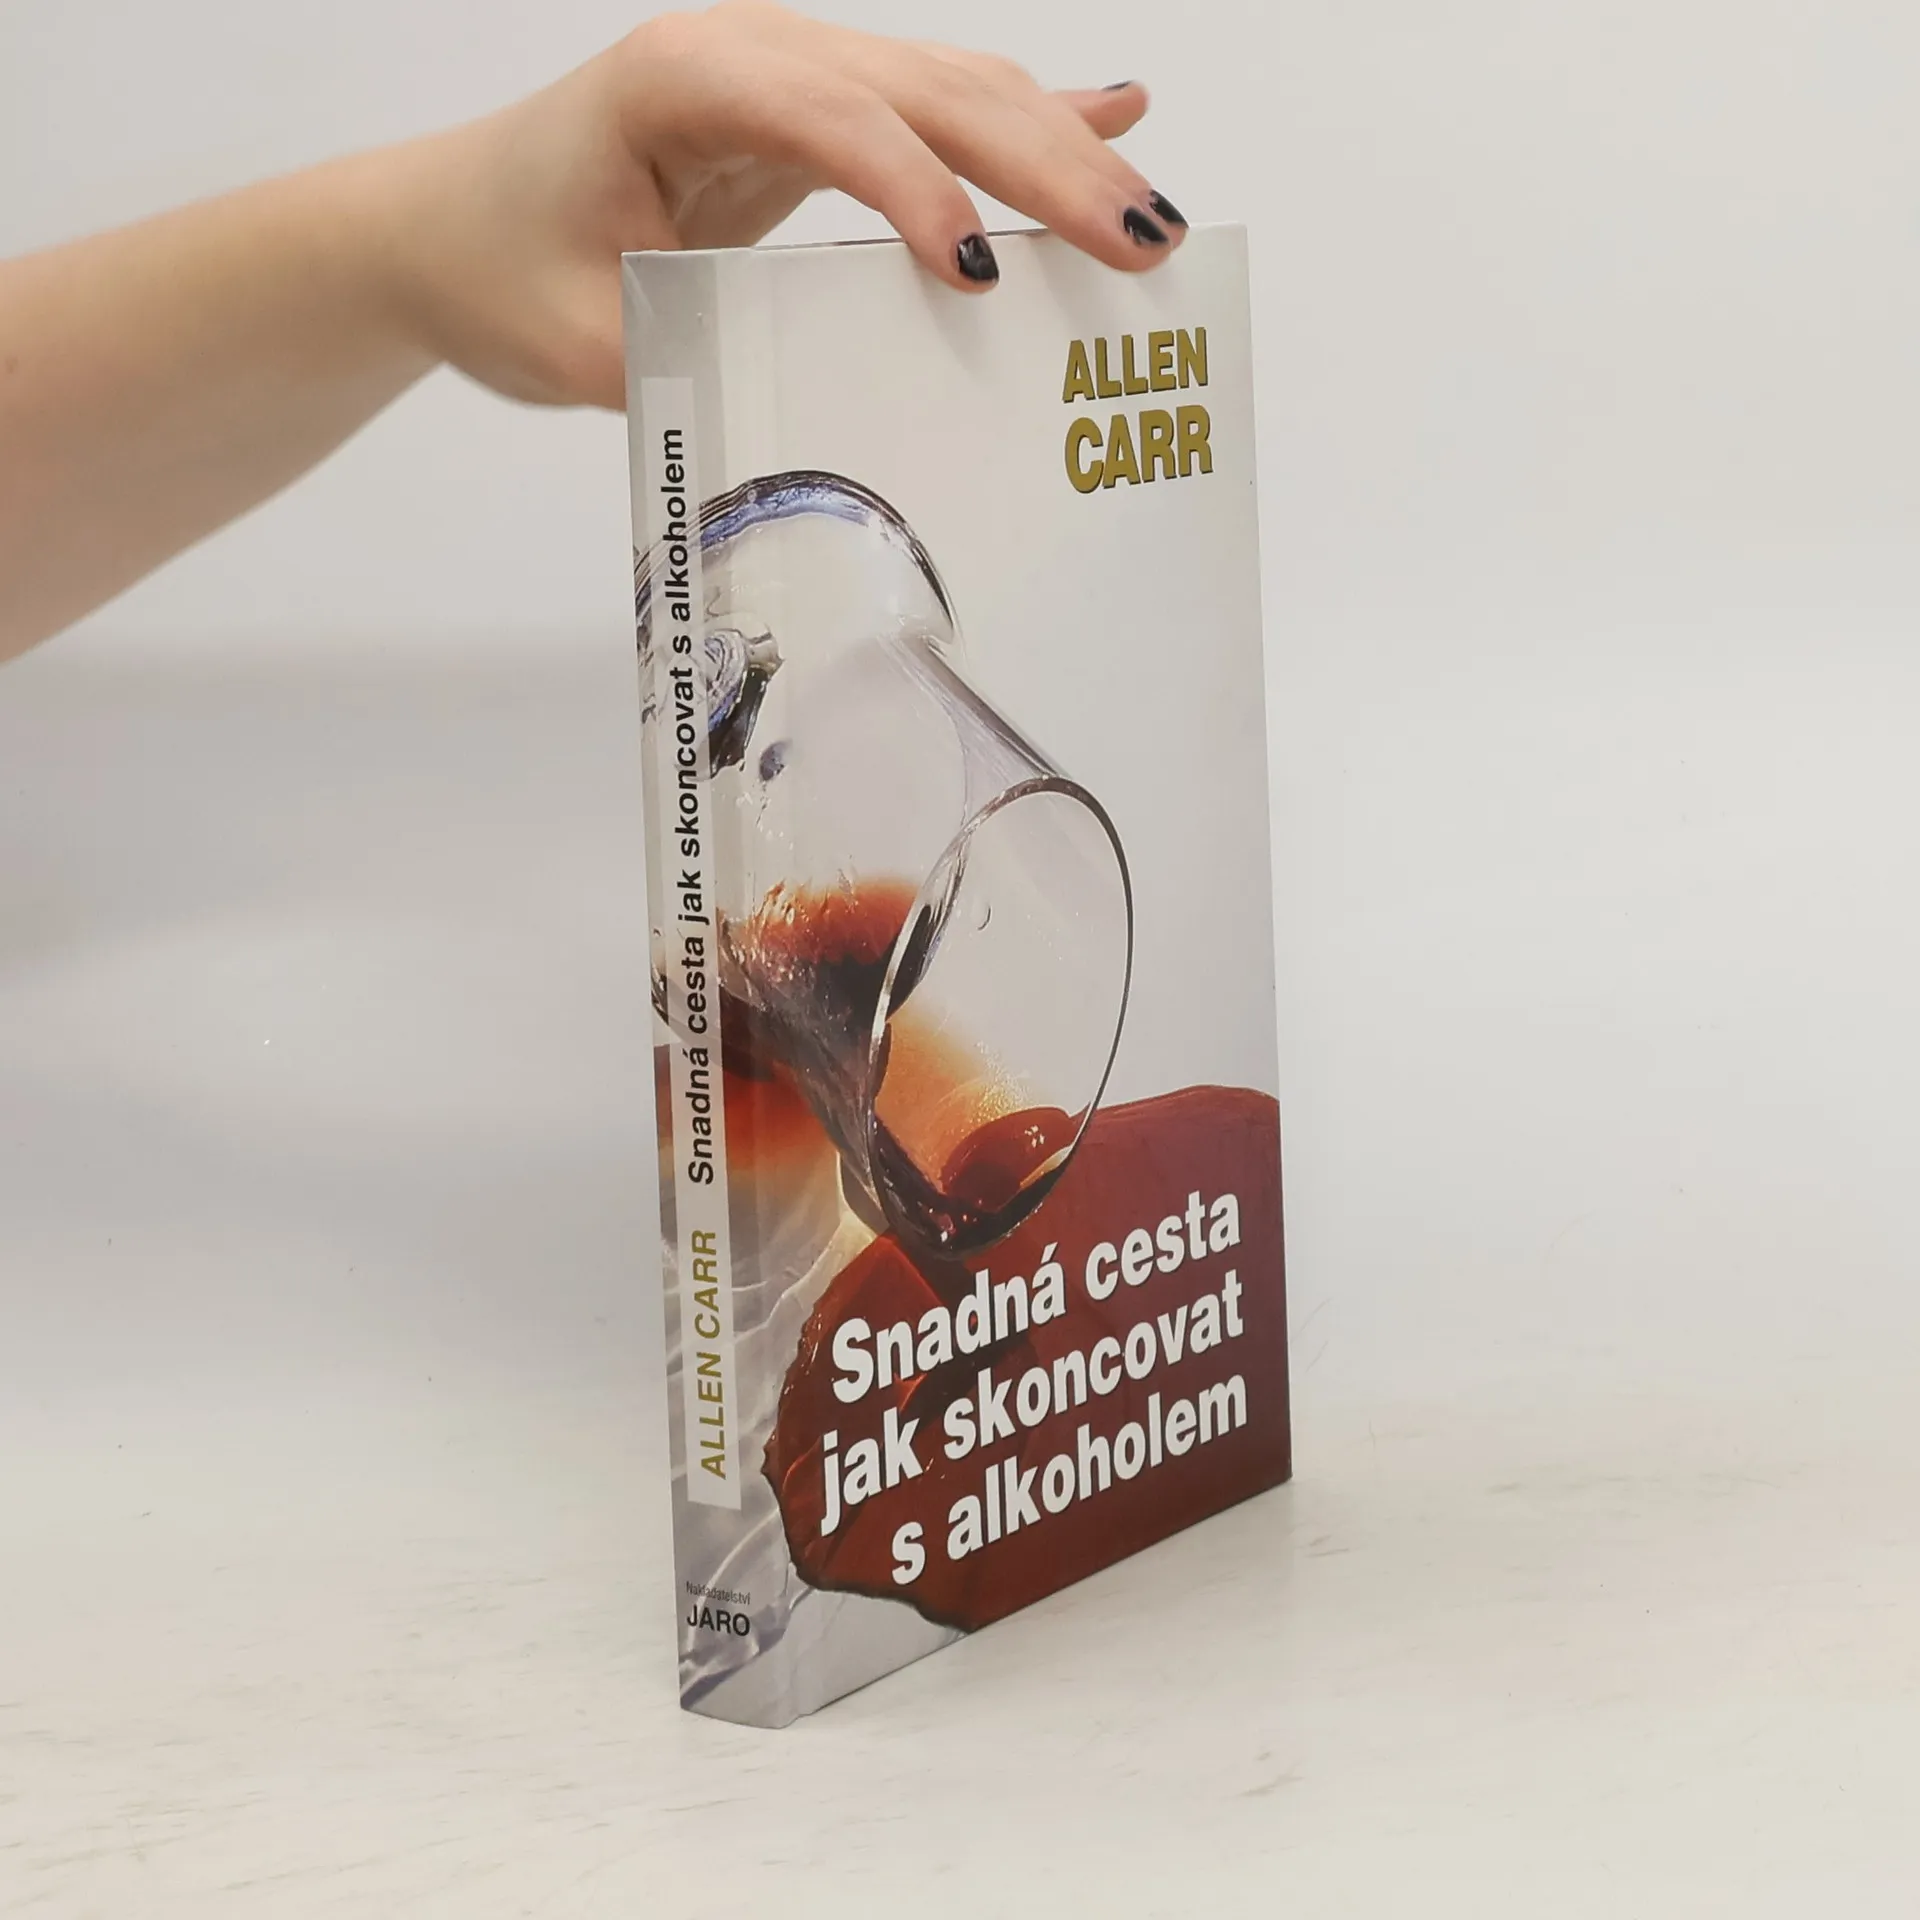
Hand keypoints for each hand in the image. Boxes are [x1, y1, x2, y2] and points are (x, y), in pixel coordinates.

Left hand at [385, 1, 1186, 409]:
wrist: (446, 225)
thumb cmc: (501, 269)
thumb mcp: (581, 345)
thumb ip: (693, 362)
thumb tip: (823, 419)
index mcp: (683, 82)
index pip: (834, 119)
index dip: (920, 192)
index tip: (983, 278)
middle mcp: (752, 53)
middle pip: (929, 89)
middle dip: (1046, 164)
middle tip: (1144, 243)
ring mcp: (790, 73)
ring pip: (952, 89)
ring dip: (1061, 148)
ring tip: (1153, 221)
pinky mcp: (811, 115)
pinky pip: (934, 108)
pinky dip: (1029, 117)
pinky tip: (1119, 111)